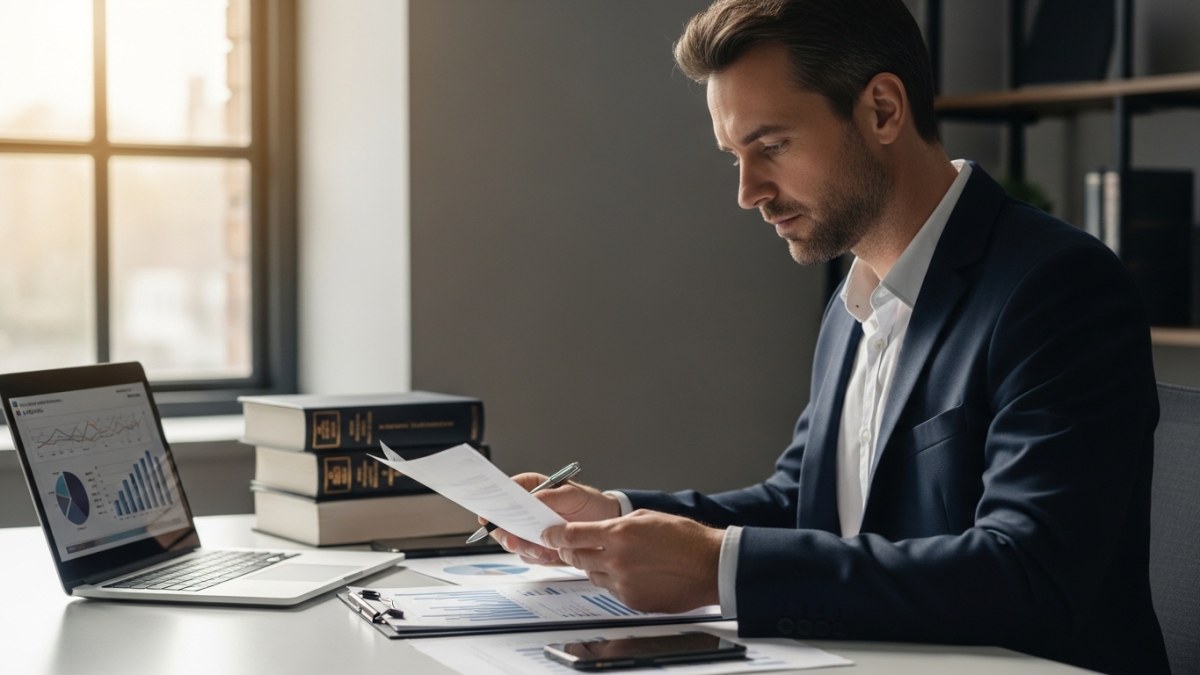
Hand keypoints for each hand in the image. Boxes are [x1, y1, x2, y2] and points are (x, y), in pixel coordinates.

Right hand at [488, 474, 620, 564]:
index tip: (488, 515)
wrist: (605, 523)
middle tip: (513, 540)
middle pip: (502, 521)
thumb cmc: (589, 502)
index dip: (492, 502)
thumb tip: (531, 499)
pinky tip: (550, 556)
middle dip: (506, 533)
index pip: (504, 491)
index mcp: (530, 487)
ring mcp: (530, 528)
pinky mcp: (538, 545)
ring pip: (513, 541)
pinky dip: (536, 558)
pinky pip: (528, 554)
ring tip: (544, 552)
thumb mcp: (572, 494)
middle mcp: (526, 508)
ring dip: (524, 548)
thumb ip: (549, 496)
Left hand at [541, 509, 723, 613]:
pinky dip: (614, 581)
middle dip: (569, 550)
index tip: (547, 535)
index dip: (554, 535)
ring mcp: (623, 583)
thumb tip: (597, 529)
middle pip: (575, 557)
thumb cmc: (685, 538)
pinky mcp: (632, 601)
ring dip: (594, 565)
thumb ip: (617, 524)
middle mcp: (616, 560)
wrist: (710, 566)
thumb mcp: (646, 517)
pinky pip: (611, 590)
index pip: (572, 535)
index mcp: (618, 534)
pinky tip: (632, 572)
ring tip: (614, 558)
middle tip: (571, 545)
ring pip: (592, 575)